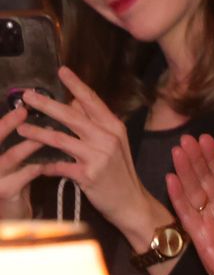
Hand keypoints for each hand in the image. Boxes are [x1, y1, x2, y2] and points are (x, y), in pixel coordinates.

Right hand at [0, 106, 42, 218]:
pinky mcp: (6, 192)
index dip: (1, 121)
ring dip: (29, 143)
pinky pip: (25, 175)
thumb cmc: (14, 183)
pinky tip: (51, 157)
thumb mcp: (11, 162)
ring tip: (45, 131)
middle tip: (24, 110)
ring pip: (10, 156)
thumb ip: (18, 144)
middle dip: (7, 125)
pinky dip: (39, 164)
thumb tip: (31, 117)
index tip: (15, 105)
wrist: (12, 215)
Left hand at [19, 67, 158, 240]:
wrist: (132, 203)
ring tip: (21, 128)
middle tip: (27, 95)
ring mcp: (98, 156)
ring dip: (37, 133)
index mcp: (114, 127)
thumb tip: (72, 105)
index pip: (92, 101)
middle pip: (72, 116)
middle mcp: (107, 138)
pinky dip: (44, 165)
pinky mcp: (88, 175)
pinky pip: (59, 165)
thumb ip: (95, 125)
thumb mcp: (115, 145)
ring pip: (60, 138)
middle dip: (46, 104)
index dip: (77, 84)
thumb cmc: (121, 174)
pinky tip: (34, 164)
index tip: (62, 71)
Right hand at [167, 133, 213, 274]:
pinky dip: (178, 197)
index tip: (206, 138)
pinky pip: (187, 214)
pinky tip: (171, 179)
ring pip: (193, 192)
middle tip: (187, 137)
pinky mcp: (201, 237)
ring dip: (185, 171)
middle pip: (204, 179)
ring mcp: (209, 222)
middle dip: (196, 158)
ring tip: (178, 150)